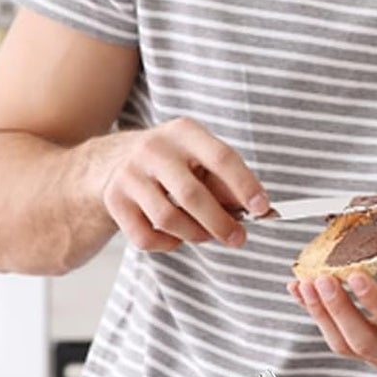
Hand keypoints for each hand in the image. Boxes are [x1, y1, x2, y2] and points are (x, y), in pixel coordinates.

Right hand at [98, 117, 267, 251]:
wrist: (114, 158)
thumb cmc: (173, 161)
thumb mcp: (200, 157)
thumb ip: (226, 181)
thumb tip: (255, 209)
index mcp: (184, 132)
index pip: (221, 158)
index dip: (244, 185)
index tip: (262, 208)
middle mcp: (154, 150)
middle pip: (192, 195)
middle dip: (221, 223)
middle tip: (238, 238)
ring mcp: (129, 175)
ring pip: (168, 219)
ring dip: (196, 234)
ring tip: (208, 235)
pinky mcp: (113, 200)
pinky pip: (145, 236)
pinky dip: (168, 244)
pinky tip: (178, 236)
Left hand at [288, 226, 376, 376]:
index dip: (374, 299)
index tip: (354, 274)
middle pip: (363, 340)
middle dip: (338, 309)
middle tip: (320, 278)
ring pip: (344, 344)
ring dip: (321, 313)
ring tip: (303, 282)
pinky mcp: (367, 356)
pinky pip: (338, 340)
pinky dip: (318, 315)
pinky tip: (302, 290)